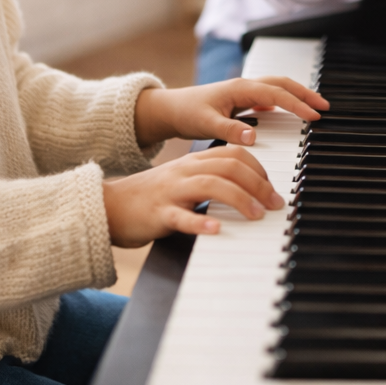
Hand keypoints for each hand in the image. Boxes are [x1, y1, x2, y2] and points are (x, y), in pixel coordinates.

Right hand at [103, 145, 285, 245]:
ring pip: (210, 185)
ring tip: (256, 215)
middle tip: (275, 204)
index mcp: (194, 161)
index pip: (234, 154)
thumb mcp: (185, 181)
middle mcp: (186, 171)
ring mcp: (172, 191)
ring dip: (239, 199)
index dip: (259, 168)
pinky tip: (216, 231)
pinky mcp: (159, 214)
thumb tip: (249, 190)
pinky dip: (200, 223)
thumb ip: (212, 180)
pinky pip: (181, 217)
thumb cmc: (154, 197)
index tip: (273, 188)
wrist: (110, 206)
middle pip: (229, 166)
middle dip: (258, 184)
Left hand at [134, 79, 328, 147]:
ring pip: (278, 88)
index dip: (296, 104)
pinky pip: (270, 96)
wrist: (172, 109)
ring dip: (297, 95)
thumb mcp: (206, 124)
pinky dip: (285, 101)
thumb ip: (229, 130)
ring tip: (315, 107)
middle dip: (305, 93)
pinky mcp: (243, 100)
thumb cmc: (187, 113)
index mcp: (240, 88)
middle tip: (325, 106)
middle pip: (282, 84)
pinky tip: (290, 111)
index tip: (314, 115)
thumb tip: (253, 137)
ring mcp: (245, 92)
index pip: (276, 93)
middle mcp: (245, 86)